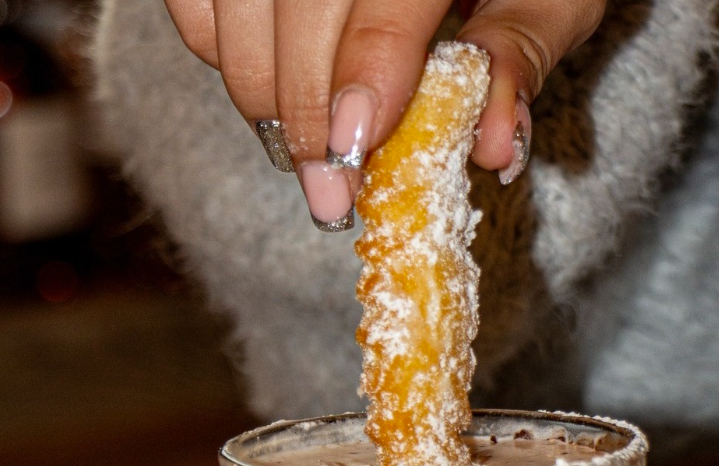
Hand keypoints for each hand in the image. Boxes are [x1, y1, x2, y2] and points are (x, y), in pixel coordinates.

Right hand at [162, 0, 605, 229]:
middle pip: (290, 7)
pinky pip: (196, 5)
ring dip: (263, 98)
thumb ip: (522, 51)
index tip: (352, 162)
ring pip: (231, 14)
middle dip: (302, 115)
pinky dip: (223, 56)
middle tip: (329, 194)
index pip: (381, 1)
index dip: (357, 82)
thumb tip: (494, 145)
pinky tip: (280, 85)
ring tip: (312, 150)